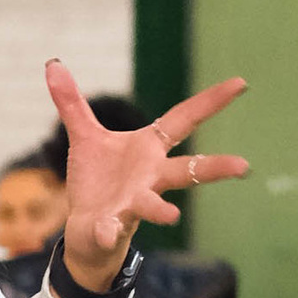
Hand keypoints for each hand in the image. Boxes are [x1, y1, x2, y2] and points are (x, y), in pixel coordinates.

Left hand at [46, 62, 249, 291]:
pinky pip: (111, 228)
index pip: (184, 120)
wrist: (87, 230)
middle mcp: (149, 176)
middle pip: (187, 170)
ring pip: (153, 205)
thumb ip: (72, 103)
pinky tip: (107, 233)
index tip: (240, 83)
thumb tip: (53, 64)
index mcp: (148, 149)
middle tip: (244, 166)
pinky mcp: (111, 225)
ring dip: (161, 210)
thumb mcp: (84, 137)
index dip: (211, 102)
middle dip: (214, 168)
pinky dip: (109, 231)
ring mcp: (132, 202)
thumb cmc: (97, 181)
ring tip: (172, 216)